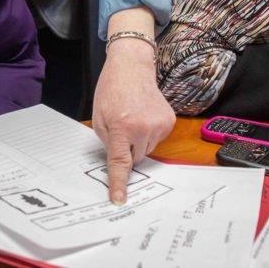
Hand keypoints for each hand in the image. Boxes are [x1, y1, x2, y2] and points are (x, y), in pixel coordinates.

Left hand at [92, 39, 174, 204]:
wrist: (132, 67)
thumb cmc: (112, 91)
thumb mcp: (99, 118)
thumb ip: (108, 143)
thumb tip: (120, 163)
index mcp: (121, 127)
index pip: (120, 163)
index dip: (119, 183)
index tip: (119, 200)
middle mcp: (143, 127)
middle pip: (136, 158)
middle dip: (128, 149)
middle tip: (122, 128)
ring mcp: (159, 125)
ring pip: (147, 149)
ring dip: (139, 141)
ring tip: (133, 118)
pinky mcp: (169, 121)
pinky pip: (157, 139)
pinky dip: (149, 133)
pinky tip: (144, 116)